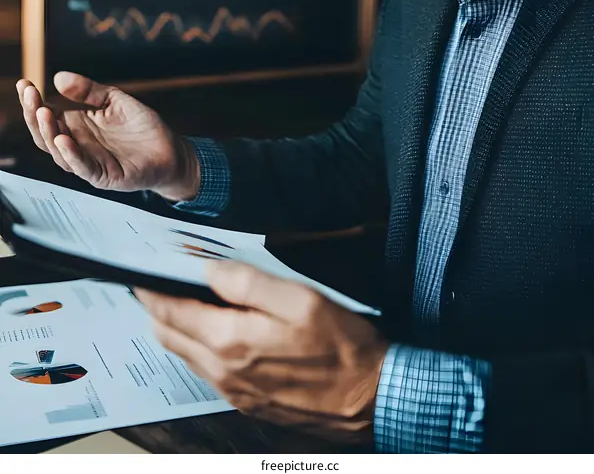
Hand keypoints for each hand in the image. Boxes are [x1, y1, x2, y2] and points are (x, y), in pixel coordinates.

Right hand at [16, 72, 199, 200]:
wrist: (170, 149)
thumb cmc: (141, 127)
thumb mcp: (114, 100)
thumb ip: (89, 90)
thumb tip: (59, 78)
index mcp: (77, 127)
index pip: (46, 116)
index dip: (32, 102)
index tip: (24, 84)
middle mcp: (77, 146)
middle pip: (45, 135)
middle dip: (34, 114)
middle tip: (30, 95)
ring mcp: (89, 162)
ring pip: (59, 152)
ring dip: (49, 133)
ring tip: (43, 112)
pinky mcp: (105, 176)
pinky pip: (83, 168)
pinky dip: (72, 155)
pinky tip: (64, 140)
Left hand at [136, 262, 388, 442]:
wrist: (372, 399)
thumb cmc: (343, 346)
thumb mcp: (301, 299)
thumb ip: (249, 282)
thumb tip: (209, 269)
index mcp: (232, 342)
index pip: (171, 314)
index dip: (152, 291)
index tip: (142, 273)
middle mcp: (224, 372)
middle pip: (168, 337)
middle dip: (156, 309)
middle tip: (155, 284)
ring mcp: (234, 392)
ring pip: (185, 356)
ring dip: (175, 329)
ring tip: (180, 301)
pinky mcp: (248, 402)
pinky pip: (207, 372)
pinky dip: (197, 347)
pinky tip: (213, 330)